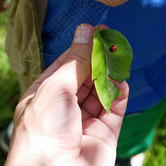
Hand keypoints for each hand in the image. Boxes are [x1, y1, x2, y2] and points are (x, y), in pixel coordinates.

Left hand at [4, 24, 128, 165]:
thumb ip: (76, 60)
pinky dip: (120, 94)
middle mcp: (64, 107)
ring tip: (119, 57)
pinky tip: (122, 81)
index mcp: (45, 95)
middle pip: (86, 76)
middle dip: (98, 59)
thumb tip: (86, 32)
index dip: (81, 47)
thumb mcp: (57, 86)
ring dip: (110, 74)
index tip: (97, 31)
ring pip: (102, 91)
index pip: (66, 65)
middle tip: (112, 40)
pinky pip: (115, 109)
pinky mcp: (104, 134)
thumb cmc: (43, 129)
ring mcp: (84, 121)